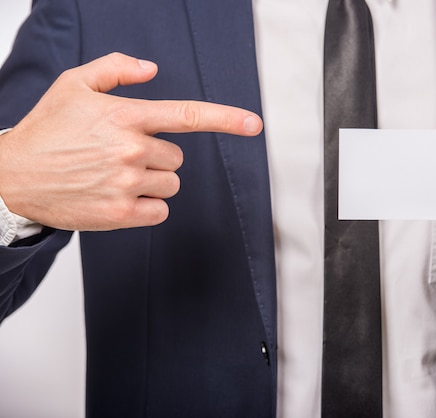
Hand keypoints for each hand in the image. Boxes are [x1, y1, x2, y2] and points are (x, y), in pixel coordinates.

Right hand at [0, 52, 261, 230]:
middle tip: (121, 156)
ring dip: (152, 181)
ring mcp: (127, 184)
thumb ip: (116, 70)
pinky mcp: (120, 215)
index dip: (226, 119)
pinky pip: (160, 211)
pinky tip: (118, 197)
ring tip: (115, 176)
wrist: (12, 177)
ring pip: (171, 184)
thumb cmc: (47, 130)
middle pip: (178, 158)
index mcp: (126, 116)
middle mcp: (131, 149)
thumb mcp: (73, 84)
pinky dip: (146, 207)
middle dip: (157, 156)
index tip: (254, 124)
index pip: (187, 115)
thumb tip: (152, 70)